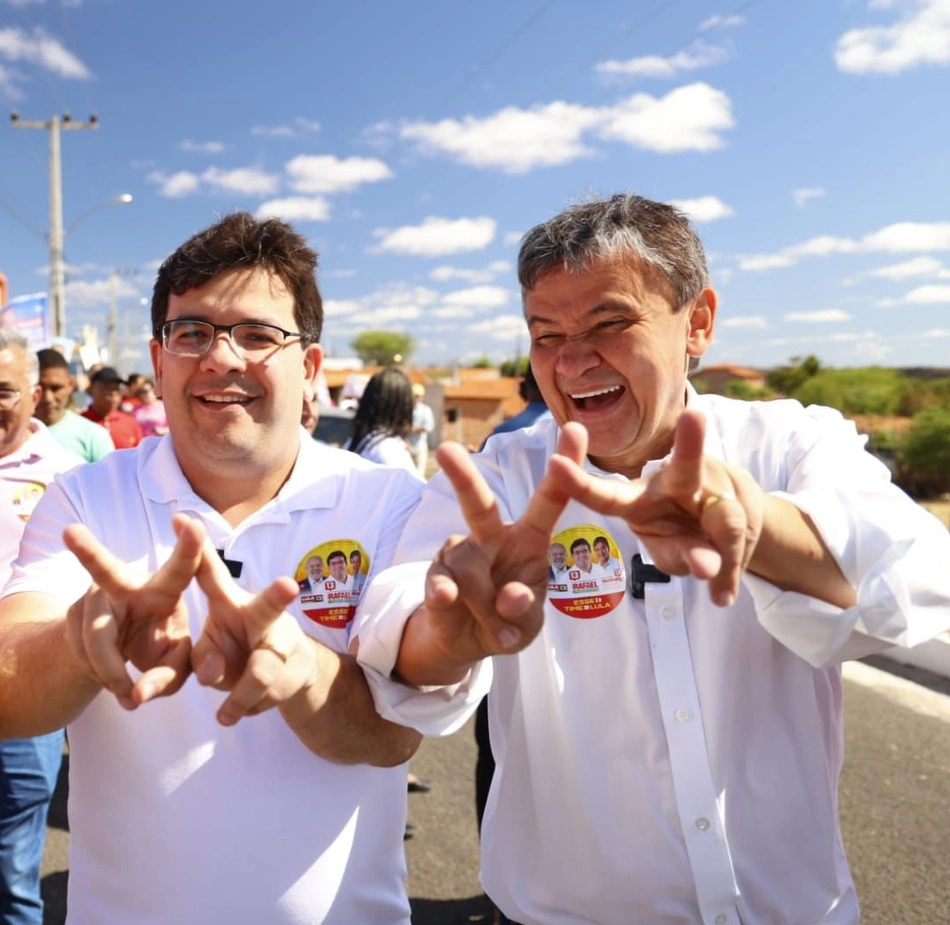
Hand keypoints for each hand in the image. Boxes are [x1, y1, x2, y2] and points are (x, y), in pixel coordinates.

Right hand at [62, 514, 203, 708]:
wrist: (117, 653)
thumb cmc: (157, 645)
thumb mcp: (175, 662)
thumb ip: (169, 677)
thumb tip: (138, 696)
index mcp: (164, 588)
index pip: (181, 567)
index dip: (189, 544)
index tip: (191, 521)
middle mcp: (126, 584)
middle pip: (105, 569)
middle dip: (88, 551)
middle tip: (70, 532)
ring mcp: (94, 597)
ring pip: (96, 638)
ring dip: (112, 672)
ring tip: (127, 692)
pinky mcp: (72, 614)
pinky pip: (81, 653)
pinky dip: (99, 676)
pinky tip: (112, 678)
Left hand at [190, 536, 316, 726]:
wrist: (289, 672)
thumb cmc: (239, 645)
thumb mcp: (211, 644)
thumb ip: (203, 656)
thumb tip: (209, 674)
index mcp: (233, 602)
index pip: (213, 572)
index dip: (198, 547)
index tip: (181, 519)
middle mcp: (264, 617)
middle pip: (270, 606)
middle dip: (280, 597)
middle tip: (288, 585)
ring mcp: (281, 645)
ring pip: (262, 671)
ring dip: (241, 693)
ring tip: (224, 715)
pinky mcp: (290, 674)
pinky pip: (262, 700)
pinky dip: (243, 709)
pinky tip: (235, 712)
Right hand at [418, 423, 586, 665]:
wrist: (466, 642)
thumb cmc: (509, 619)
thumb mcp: (527, 622)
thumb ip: (524, 609)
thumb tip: (508, 598)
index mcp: (530, 539)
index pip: (550, 500)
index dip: (564, 465)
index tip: (574, 428)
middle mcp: (493, 537)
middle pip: (479, 504)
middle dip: (463, 476)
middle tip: (446, 450)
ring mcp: (461, 553)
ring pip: (467, 567)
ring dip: (486, 606)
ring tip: (499, 630)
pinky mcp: (436, 574)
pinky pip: (441, 582)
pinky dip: (447, 598)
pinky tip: (448, 602)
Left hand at [549, 409, 764, 606]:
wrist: (733, 526)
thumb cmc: (682, 536)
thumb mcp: (672, 552)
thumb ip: (682, 557)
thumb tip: (707, 566)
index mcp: (637, 499)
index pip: (605, 494)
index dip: (578, 482)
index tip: (553, 463)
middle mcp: (675, 483)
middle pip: (687, 465)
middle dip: (690, 442)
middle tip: (695, 416)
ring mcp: (714, 488)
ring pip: (725, 520)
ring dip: (723, 553)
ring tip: (714, 588)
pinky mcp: (741, 497)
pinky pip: (743, 537)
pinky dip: (733, 569)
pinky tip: (723, 593)